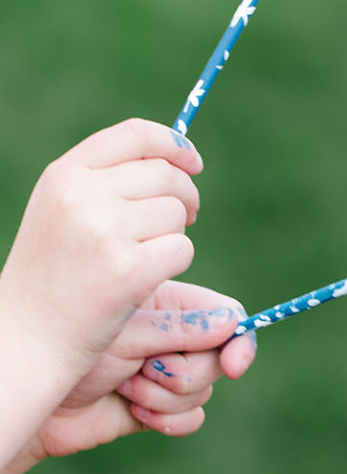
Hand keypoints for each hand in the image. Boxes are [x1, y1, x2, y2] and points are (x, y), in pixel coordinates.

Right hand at [0, 118, 202, 385]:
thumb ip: (106, 178)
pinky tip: (145, 279)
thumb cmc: (51, 275)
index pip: (136, 135)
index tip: (193, 163)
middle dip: (185, 196)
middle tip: (184, 220)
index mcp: (64, 175)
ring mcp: (104, 232)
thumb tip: (176, 159)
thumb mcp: (60, 211)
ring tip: (142, 257)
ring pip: (176, 213)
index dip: (173, 145)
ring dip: (173, 234)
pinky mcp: (128, 270)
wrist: (25, 338)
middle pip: (165, 175)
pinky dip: (174, 263)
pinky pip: (182, 249)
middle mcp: (82, 196)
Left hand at [0, 282, 257, 473]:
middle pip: (218, 357)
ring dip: (165, 396)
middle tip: (145, 369)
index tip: (233, 365)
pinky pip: (192, 419)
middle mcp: (174, 338)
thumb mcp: (130, 332)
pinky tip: (133, 410)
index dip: (238, 340)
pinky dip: (166, 420)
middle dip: (185, 372)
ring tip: (126, 386)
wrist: (38, 400)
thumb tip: (232, 324)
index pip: (226, 316)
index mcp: (171, 306)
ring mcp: (169, 375)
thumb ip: (182, 327)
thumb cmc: (70, 349)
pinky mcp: (161, 410)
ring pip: (204, 391)